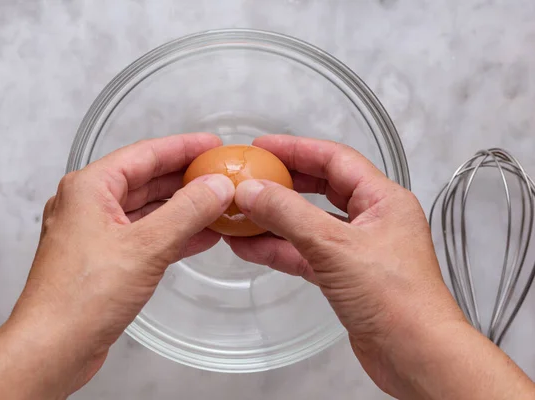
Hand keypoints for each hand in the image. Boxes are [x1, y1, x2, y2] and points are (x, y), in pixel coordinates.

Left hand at [0, 133, 234, 399]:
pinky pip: (145, 236)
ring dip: (183, 208)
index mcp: (89, 188)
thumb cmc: (81, 297)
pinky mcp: (105, 259)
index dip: (183, 147)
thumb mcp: (146, 246)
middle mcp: (88, 205)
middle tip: (220, 175)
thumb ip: (187, 211)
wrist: (53, 348)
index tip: (212, 146)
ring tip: (218, 205)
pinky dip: (173, 234)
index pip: (145, 154)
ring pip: (148, 210)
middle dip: (186, 179)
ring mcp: (95, 233)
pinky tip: (201, 237)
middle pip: (146, 180)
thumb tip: (217, 186)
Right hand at [225, 135, 534, 398]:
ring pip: (309, 223)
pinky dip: (279, 249)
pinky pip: (306, 253)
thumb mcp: (334, 246)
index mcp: (383, 199)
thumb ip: (289, 215)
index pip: (335, 159)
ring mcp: (357, 249)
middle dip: (284, 182)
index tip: (263, 147)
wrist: (414, 355)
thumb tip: (252, 191)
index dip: (296, 149)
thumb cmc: (396, 299)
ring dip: (275, 219)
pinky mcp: (345, 277)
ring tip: (240, 213)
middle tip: (250, 176)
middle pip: (321, 188)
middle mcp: (372, 219)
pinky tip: (250, 246)